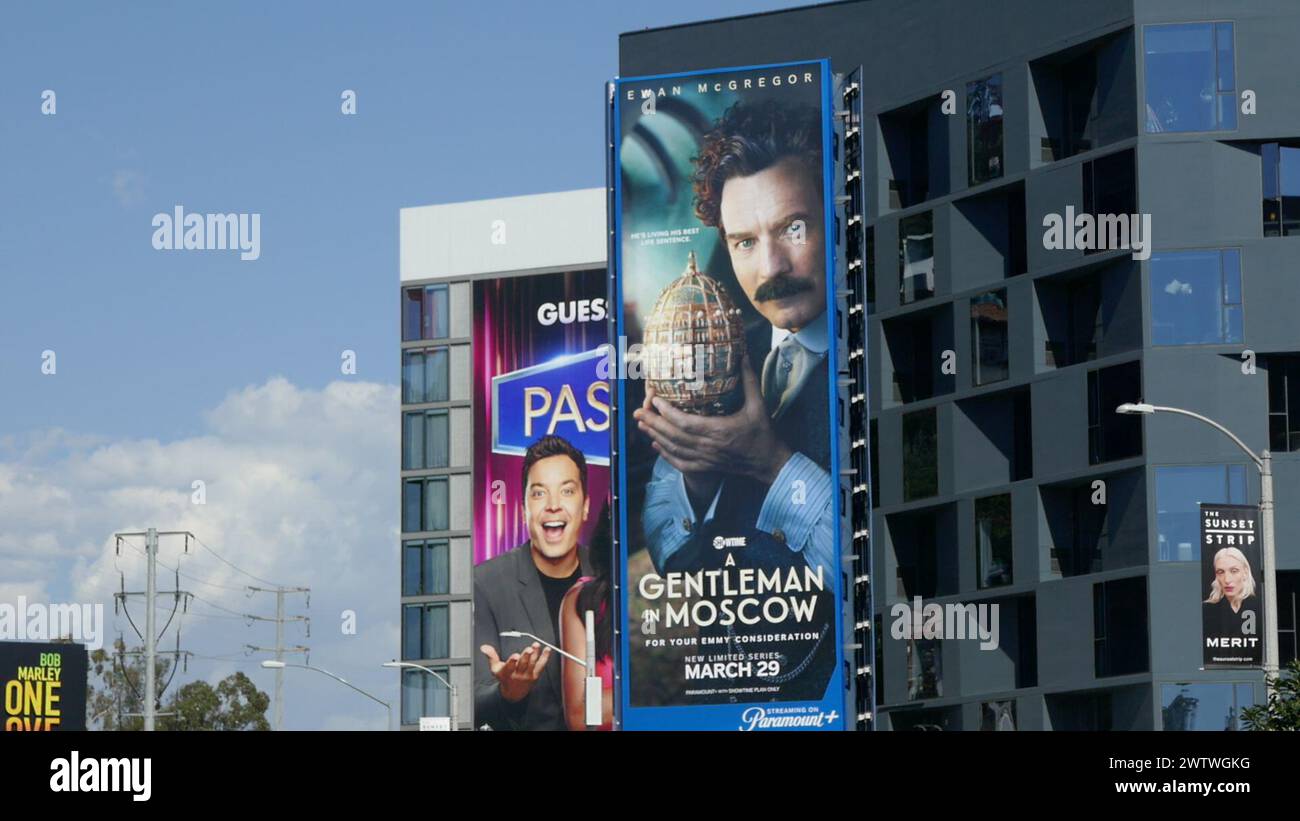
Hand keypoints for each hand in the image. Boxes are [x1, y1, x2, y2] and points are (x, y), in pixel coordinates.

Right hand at [480, 642, 550, 702]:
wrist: (514, 693)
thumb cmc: (504, 678)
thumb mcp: (495, 668)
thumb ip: (491, 656)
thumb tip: (484, 647)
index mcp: (507, 673)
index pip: (509, 667)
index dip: (512, 661)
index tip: (515, 656)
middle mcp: (518, 675)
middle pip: (522, 664)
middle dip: (526, 656)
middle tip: (529, 649)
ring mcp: (527, 676)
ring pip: (532, 664)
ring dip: (535, 654)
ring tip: (536, 645)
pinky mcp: (535, 676)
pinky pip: (541, 666)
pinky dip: (545, 657)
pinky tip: (547, 650)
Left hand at [633, 355, 791, 485]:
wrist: (768, 462)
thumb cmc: (763, 433)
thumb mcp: (759, 405)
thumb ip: (749, 380)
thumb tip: (743, 356)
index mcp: (719, 431)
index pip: (685, 423)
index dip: (667, 412)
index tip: (655, 399)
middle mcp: (708, 447)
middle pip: (673, 436)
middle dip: (653, 423)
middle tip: (636, 411)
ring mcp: (705, 459)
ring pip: (674, 449)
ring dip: (655, 436)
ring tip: (640, 424)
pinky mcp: (706, 467)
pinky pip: (681, 462)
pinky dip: (665, 454)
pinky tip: (655, 445)